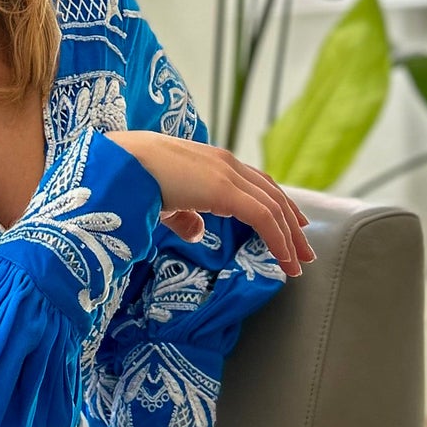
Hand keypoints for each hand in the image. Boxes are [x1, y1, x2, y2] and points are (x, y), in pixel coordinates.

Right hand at [110, 131, 313, 273]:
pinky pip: (263, 218)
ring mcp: (228, 174)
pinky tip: (283, 259)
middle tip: (304, 252)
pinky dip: (277, 239)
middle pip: (272, 195)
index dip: (278, 206)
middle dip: (292, 224)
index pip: (258, 184)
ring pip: (273, 207)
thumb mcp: (165, 201)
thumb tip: (198, 232)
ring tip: (299, 263)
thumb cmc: (135, 179)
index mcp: (214, 163)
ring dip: (290, 237)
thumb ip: (184, 215)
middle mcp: (227, 164)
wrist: (121, 163)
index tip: (292, 227)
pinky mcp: (225, 189)